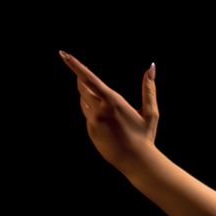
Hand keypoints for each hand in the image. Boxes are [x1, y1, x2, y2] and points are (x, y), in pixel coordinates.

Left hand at [60, 51, 159, 167]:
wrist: (136, 161)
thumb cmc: (145, 136)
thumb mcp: (150, 112)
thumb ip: (149, 88)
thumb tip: (151, 67)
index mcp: (113, 101)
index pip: (89, 79)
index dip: (75, 65)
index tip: (64, 55)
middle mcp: (99, 110)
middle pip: (82, 88)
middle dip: (83, 80)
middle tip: (84, 75)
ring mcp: (92, 121)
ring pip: (84, 101)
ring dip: (90, 97)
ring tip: (108, 109)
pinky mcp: (90, 131)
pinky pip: (88, 116)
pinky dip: (95, 114)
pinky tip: (110, 125)